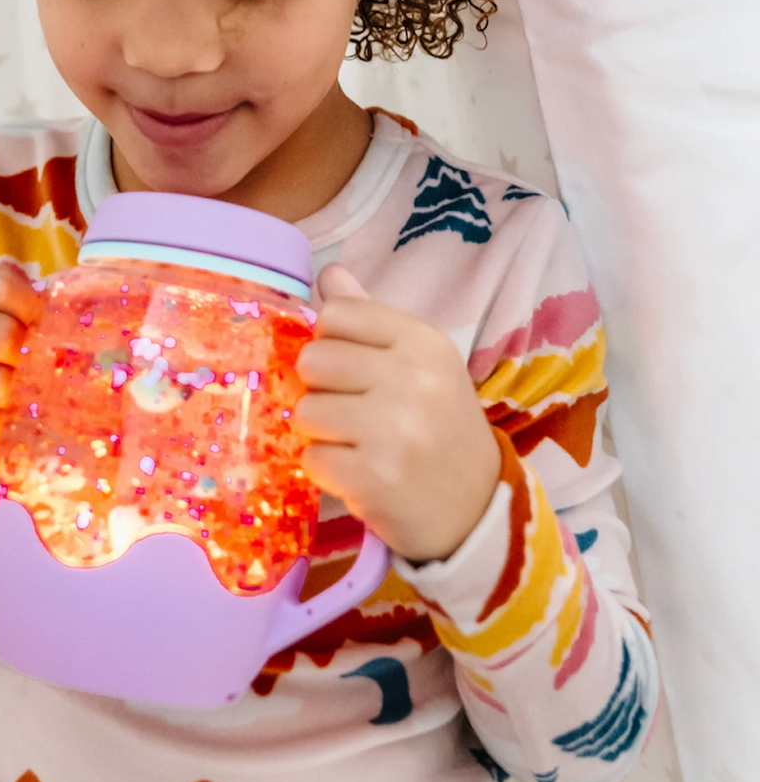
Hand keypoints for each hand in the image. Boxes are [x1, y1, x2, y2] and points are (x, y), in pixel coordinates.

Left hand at [292, 264, 500, 563]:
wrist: (476, 509)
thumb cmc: (439, 428)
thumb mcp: (420, 363)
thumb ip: (370, 317)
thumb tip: (329, 273)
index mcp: (423, 341)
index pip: (336, 313)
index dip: (330, 342)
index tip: (352, 370)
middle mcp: (412, 377)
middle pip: (312, 359)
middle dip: (320, 389)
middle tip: (352, 412)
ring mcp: (393, 428)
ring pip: (305, 410)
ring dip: (321, 433)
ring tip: (357, 444)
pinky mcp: (373, 476)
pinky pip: (312, 458)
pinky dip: (326, 470)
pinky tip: (358, 473)